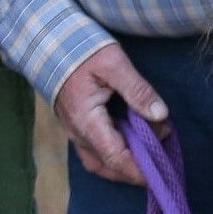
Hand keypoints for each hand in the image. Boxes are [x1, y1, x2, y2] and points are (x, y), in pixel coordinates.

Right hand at [53, 42, 168, 185]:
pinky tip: (133, 139)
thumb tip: (161, 115)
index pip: (116, 158)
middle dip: (138, 168)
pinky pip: (96, 151)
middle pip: (110, 167)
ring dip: (126, 163)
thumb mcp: (113, 63)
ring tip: (151, 147)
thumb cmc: (81, 50)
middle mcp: (78, 134)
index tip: (164, 170)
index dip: (140, 170)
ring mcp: (75, 132)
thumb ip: (137, 90)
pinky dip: (116, 152)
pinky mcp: (76, 126)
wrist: (49, 42)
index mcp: (86, 121)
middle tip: (163, 152)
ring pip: (101, 162)